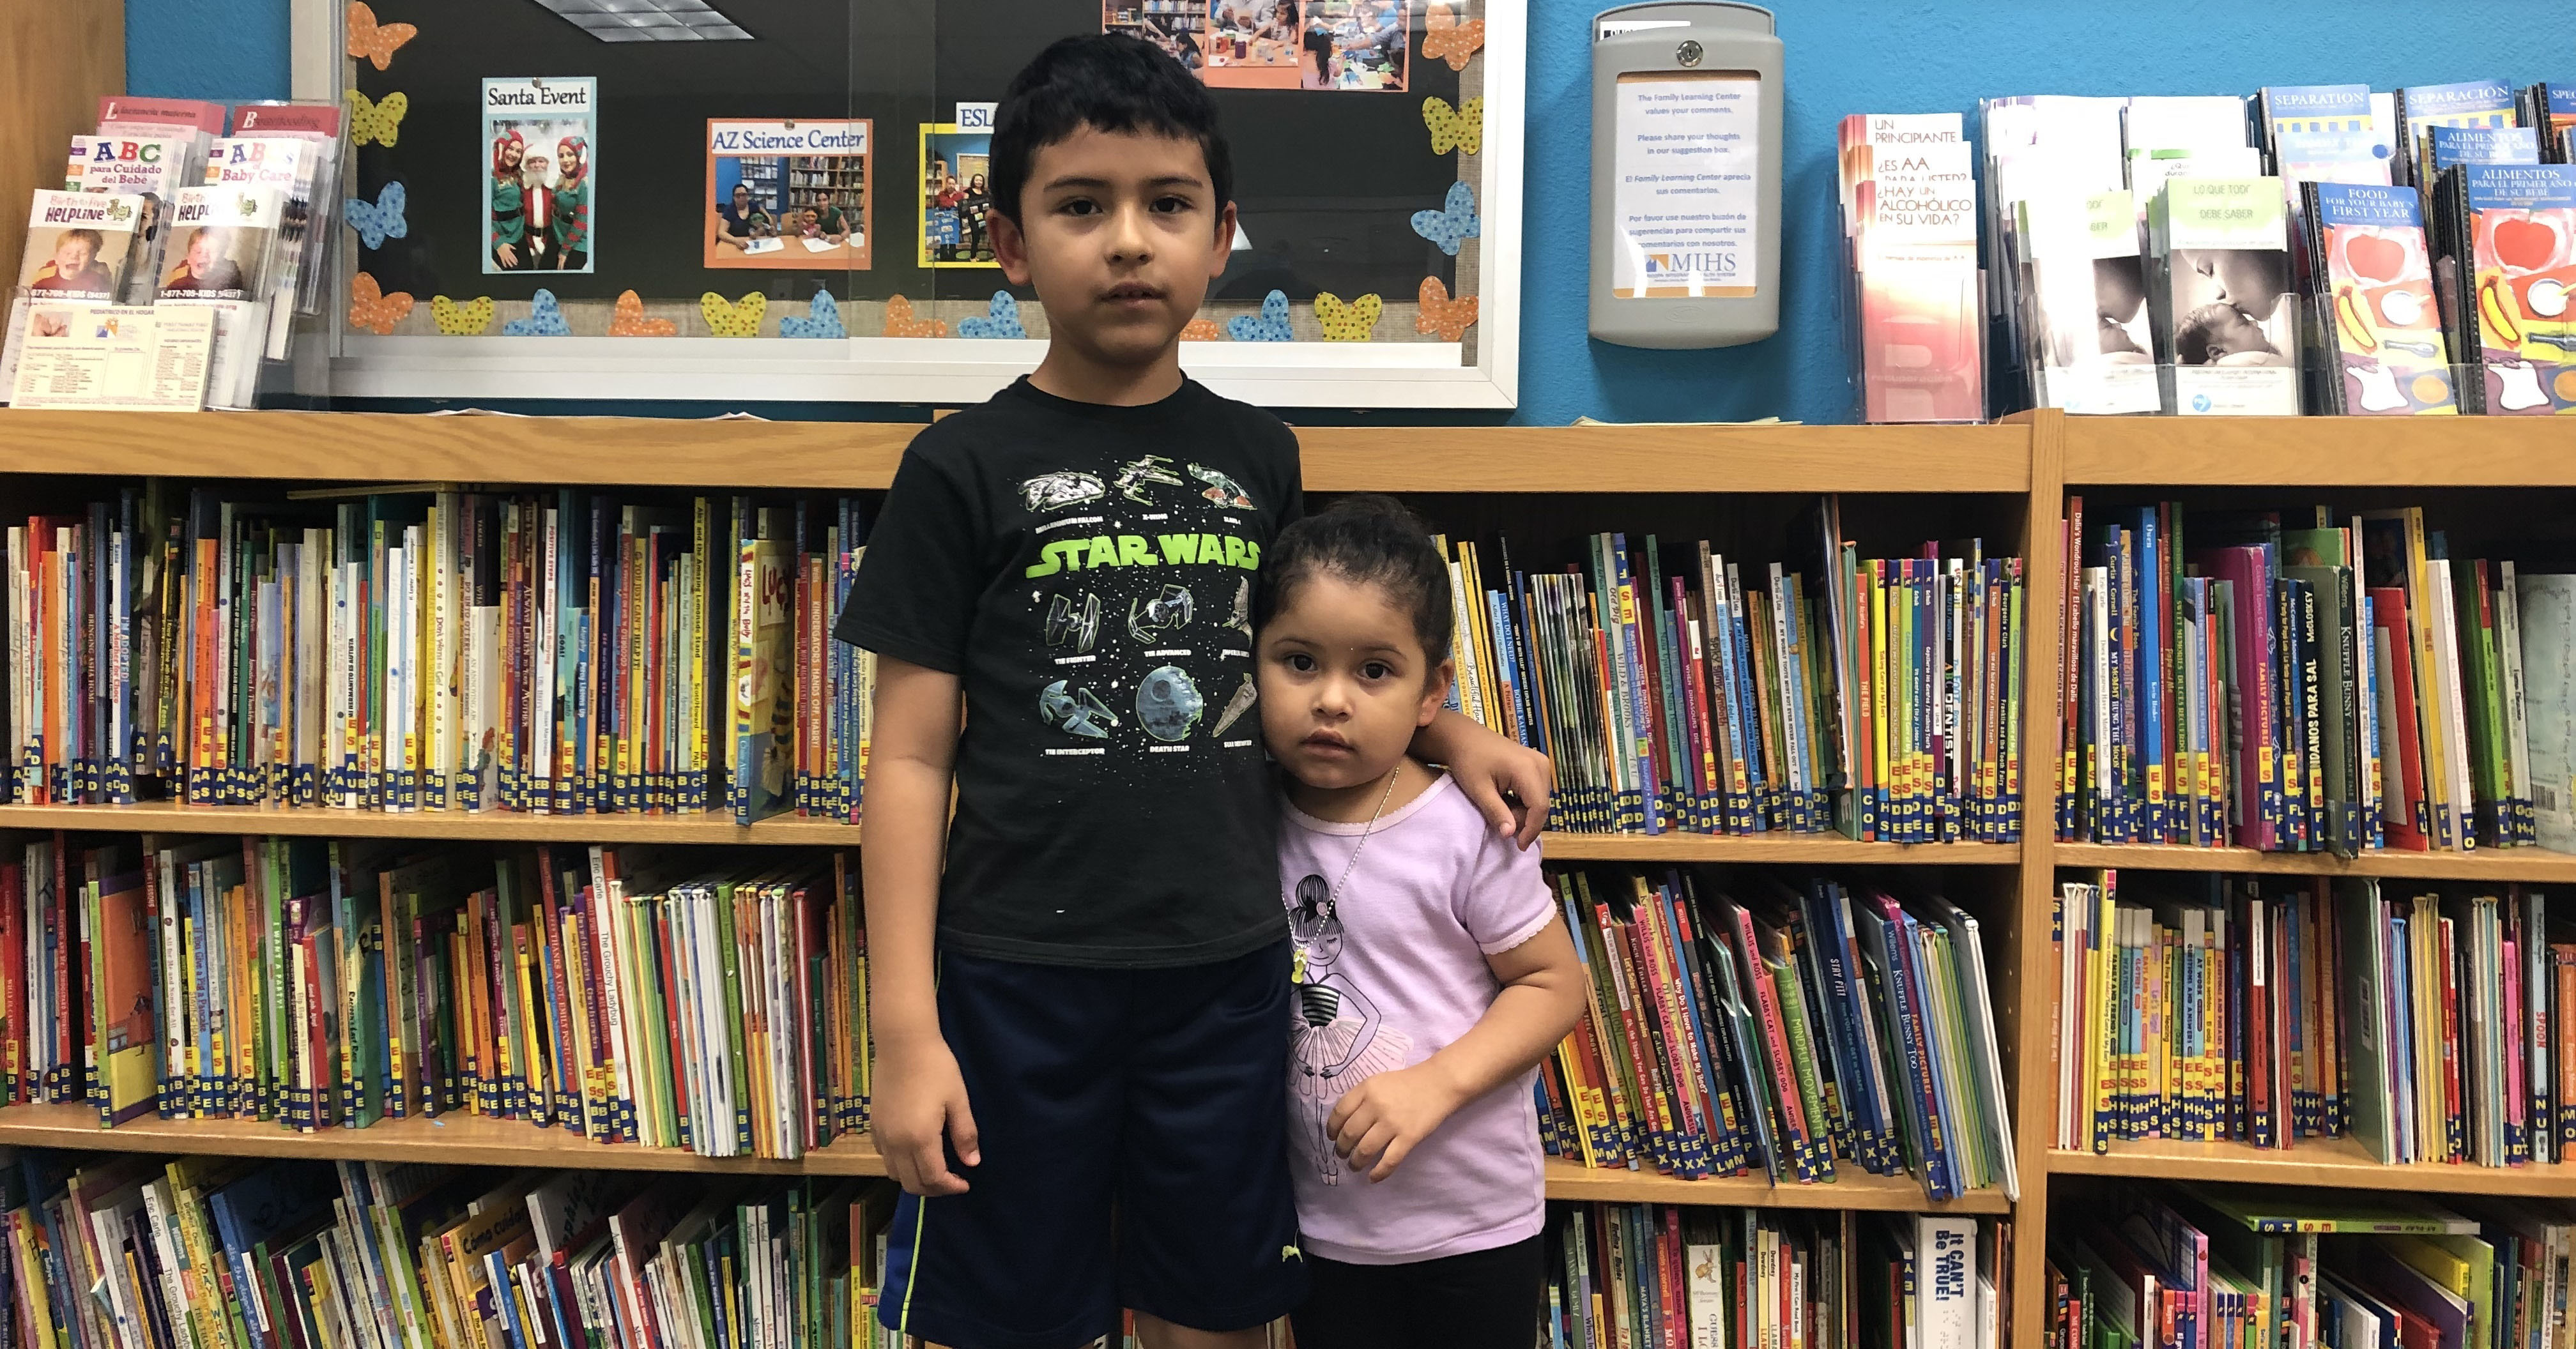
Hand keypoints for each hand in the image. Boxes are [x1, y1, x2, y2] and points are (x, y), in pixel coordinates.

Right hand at [495, 243, 516, 267]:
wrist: (498, 244)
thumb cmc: (503, 244)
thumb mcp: (509, 245)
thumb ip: (512, 247)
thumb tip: (515, 248)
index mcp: (509, 252)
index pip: (513, 256)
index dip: (515, 259)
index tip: (517, 261)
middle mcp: (507, 254)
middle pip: (511, 259)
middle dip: (513, 262)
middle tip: (516, 264)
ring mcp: (504, 255)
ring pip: (507, 260)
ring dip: (509, 263)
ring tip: (511, 266)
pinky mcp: (501, 256)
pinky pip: (502, 261)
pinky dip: (504, 263)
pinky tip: (505, 266)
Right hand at [872, 1037, 979, 1195]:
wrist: (903, 1043)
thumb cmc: (936, 1068)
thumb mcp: (958, 1100)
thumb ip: (965, 1134)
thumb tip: (972, 1163)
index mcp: (920, 1139)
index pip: (934, 1179)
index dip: (951, 1187)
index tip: (965, 1184)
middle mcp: (896, 1143)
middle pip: (912, 1184)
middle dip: (934, 1189)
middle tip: (951, 1181)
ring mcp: (881, 1135)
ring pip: (895, 1173)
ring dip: (915, 1179)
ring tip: (933, 1168)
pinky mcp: (873, 1125)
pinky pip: (884, 1157)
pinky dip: (899, 1164)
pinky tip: (913, 1151)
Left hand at [1327, 1065, 1463, 1182]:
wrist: (1439, 1083)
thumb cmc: (1406, 1083)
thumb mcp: (1378, 1082)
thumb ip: (1360, 1098)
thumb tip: (1342, 1124)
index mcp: (1366, 1089)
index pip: (1339, 1113)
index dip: (1332, 1129)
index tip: (1332, 1138)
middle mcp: (1376, 1106)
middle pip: (1349, 1134)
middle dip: (1342, 1149)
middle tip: (1342, 1155)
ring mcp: (1393, 1123)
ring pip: (1365, 1150)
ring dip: (1355, 1162)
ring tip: (1354, 1166)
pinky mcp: (1409, 1137)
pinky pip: (1389, 1161)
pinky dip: (1378, 1173)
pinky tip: (1372, 1178)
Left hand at [1446, 731, 1552, 847]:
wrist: (1463, 736)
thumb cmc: (1468, 760)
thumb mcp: (1479, 790)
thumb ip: (1496, 812)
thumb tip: (1511, 835)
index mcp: (1528, 769)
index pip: (1539, 808)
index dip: (1531, 830)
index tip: (1519, 846)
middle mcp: (1540, 764)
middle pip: (1541, 805)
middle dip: (1523, 821)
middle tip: (1500, 823)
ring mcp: (1540, 762)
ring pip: (1539, 800)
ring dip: (1522, 812)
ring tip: (1499, 809)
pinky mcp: (1536, 763)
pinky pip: (1536, 791)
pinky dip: (1522, 802)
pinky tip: (1505, 800)